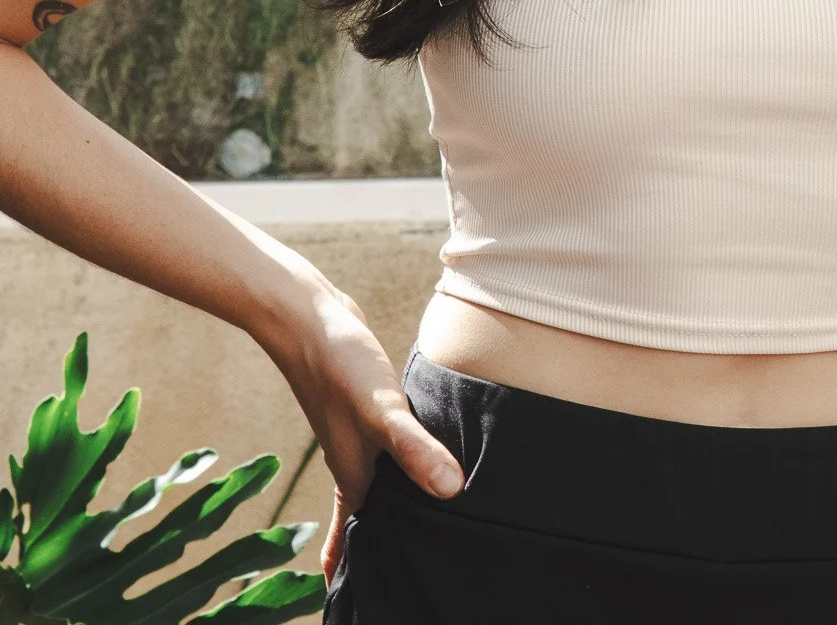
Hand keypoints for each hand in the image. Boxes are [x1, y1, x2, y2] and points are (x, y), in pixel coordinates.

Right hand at [260, 272, 465, 587]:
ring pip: (381, 484)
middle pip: (372, 519)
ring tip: (424, 525)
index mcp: (355, 478)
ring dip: (395, 507)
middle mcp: (356, 463)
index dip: (362, 573)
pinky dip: (404, 462)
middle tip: (409, 575)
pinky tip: (428, 453)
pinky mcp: (371, 407)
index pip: (359, 542)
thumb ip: (414, 450)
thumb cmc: (340, 365)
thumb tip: (452, 491)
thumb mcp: (382, 411)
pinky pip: (390, 449)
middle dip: (383, 549)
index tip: (372, 603)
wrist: (308, 317)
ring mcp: (361, 436)